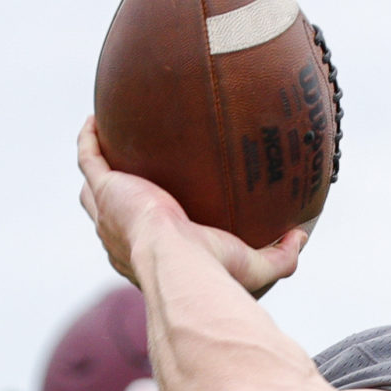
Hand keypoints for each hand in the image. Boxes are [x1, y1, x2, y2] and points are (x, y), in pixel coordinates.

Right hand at [76, 116, 306, 293]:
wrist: (179, 264)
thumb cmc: (211, 271)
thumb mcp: (253, 266)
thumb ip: (280, 256)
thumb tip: (301, 237)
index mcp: (150, 255)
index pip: (145, 240)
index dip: (151, 226)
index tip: (166, 209)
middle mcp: (122, 236)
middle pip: (110, 212)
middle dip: (117, 194)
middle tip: (132, 172)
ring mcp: (109, 211)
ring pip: (93, 184)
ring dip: (99, 164)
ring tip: (106, 142)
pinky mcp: (106, 189)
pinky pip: (89, 157)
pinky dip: (90, 138)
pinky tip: (97, 119)